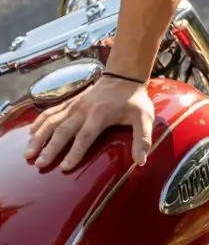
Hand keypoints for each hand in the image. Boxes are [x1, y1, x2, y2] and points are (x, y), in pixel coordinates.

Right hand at [25, 76, 153, 170]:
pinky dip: (39, 122)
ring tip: (28, 153)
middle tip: (39, 164)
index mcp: (100, 115)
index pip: (85, 136)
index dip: (75, 152)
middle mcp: (83, 110)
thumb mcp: (144, 117)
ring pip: (52, 121)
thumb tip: (141, 161)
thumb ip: (142, 139)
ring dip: (39, 137)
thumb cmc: (134, 100)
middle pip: (63, 130)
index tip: (65, 168)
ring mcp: (74, 105)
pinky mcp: (70, 102)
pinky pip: (51, 112)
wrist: (124, 77)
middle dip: (50, 148)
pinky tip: (30, 134)